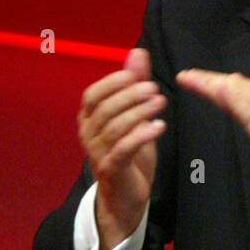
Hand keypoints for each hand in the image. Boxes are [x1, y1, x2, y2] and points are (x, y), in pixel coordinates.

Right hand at [79, 48, 167, 248]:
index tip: (136, 75)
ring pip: (114, 127)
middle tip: (156, 90)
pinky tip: (159, 126)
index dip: (113, 82)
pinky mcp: (111, 169)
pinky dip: (141, 135)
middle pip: (105, 109)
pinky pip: (123, 149)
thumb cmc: (130, 153)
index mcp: (90, 119)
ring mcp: (98, 152)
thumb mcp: (135, 116)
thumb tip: (138, 52)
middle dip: (130, 96)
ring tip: (161, 103)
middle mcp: (89, 134)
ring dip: (139, 113)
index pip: (93, 95)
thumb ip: (135, 85)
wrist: (126, 196)